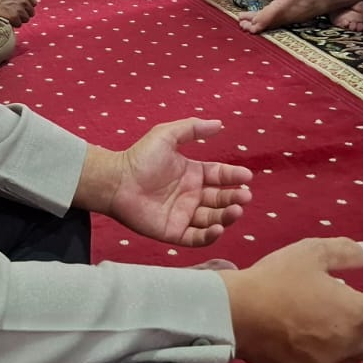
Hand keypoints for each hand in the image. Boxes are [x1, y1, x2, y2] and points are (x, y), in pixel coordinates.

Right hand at [0, 0, 36, 26]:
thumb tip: (27, 1)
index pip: (33, 4)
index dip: (27, 7)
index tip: (21, 9)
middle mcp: (24, 1)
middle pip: (31, 13)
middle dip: (24, 14)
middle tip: (15, 14)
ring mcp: (19, 9)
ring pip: (25, 19)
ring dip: (19, 19)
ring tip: (10, 17)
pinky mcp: (14, 17)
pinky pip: (18, 24)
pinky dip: (13, 23)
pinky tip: (7, 19)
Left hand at [98, 119, 251, 246]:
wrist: (116, 181)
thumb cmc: (139, 157)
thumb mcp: (167, 135)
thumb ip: (193, 129)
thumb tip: (220, 124)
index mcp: (192, 174)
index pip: (219, 176)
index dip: (234, 177)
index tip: (247, 177)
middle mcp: (191, 195)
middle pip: (220, 199)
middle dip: (234, 197)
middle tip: (245, 196)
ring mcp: (183, 215)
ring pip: (212, 219)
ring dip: (226, 216)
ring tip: (236, 210)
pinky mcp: (173, 232)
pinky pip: (196, 238)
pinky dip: (209, 236)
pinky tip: (218, 228)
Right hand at [220, 239, 362, 362]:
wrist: (237, 314)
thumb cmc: (277, 279)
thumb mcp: (312, 252)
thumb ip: (347, 252)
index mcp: (356, 314)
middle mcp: (348, 346)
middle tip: (353, 309)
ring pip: (354, 362)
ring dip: (351, 345)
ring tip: (330, 326)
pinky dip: (327, 360)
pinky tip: (310, 343)